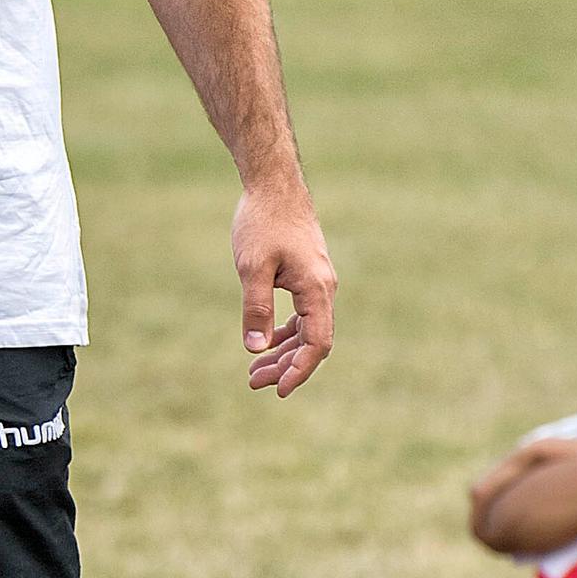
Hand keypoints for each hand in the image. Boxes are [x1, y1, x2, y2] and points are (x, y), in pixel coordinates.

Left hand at [234, 177, 336, 396]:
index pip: (316, 344)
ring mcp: (317, 283)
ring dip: (283, 352)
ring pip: (306, 330)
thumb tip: (255, 348)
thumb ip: (255, 308)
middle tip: (254, 383)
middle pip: (312, 342)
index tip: (279, 391)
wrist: (274, 186)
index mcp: (316, 289)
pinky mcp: (306, 277)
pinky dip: (285, 332)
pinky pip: (302, 315)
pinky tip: (265, 343)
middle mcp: (323, 289)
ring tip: (254, 372)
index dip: (300, 370)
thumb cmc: (262, 222)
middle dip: (286, 366)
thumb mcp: (252, 267)